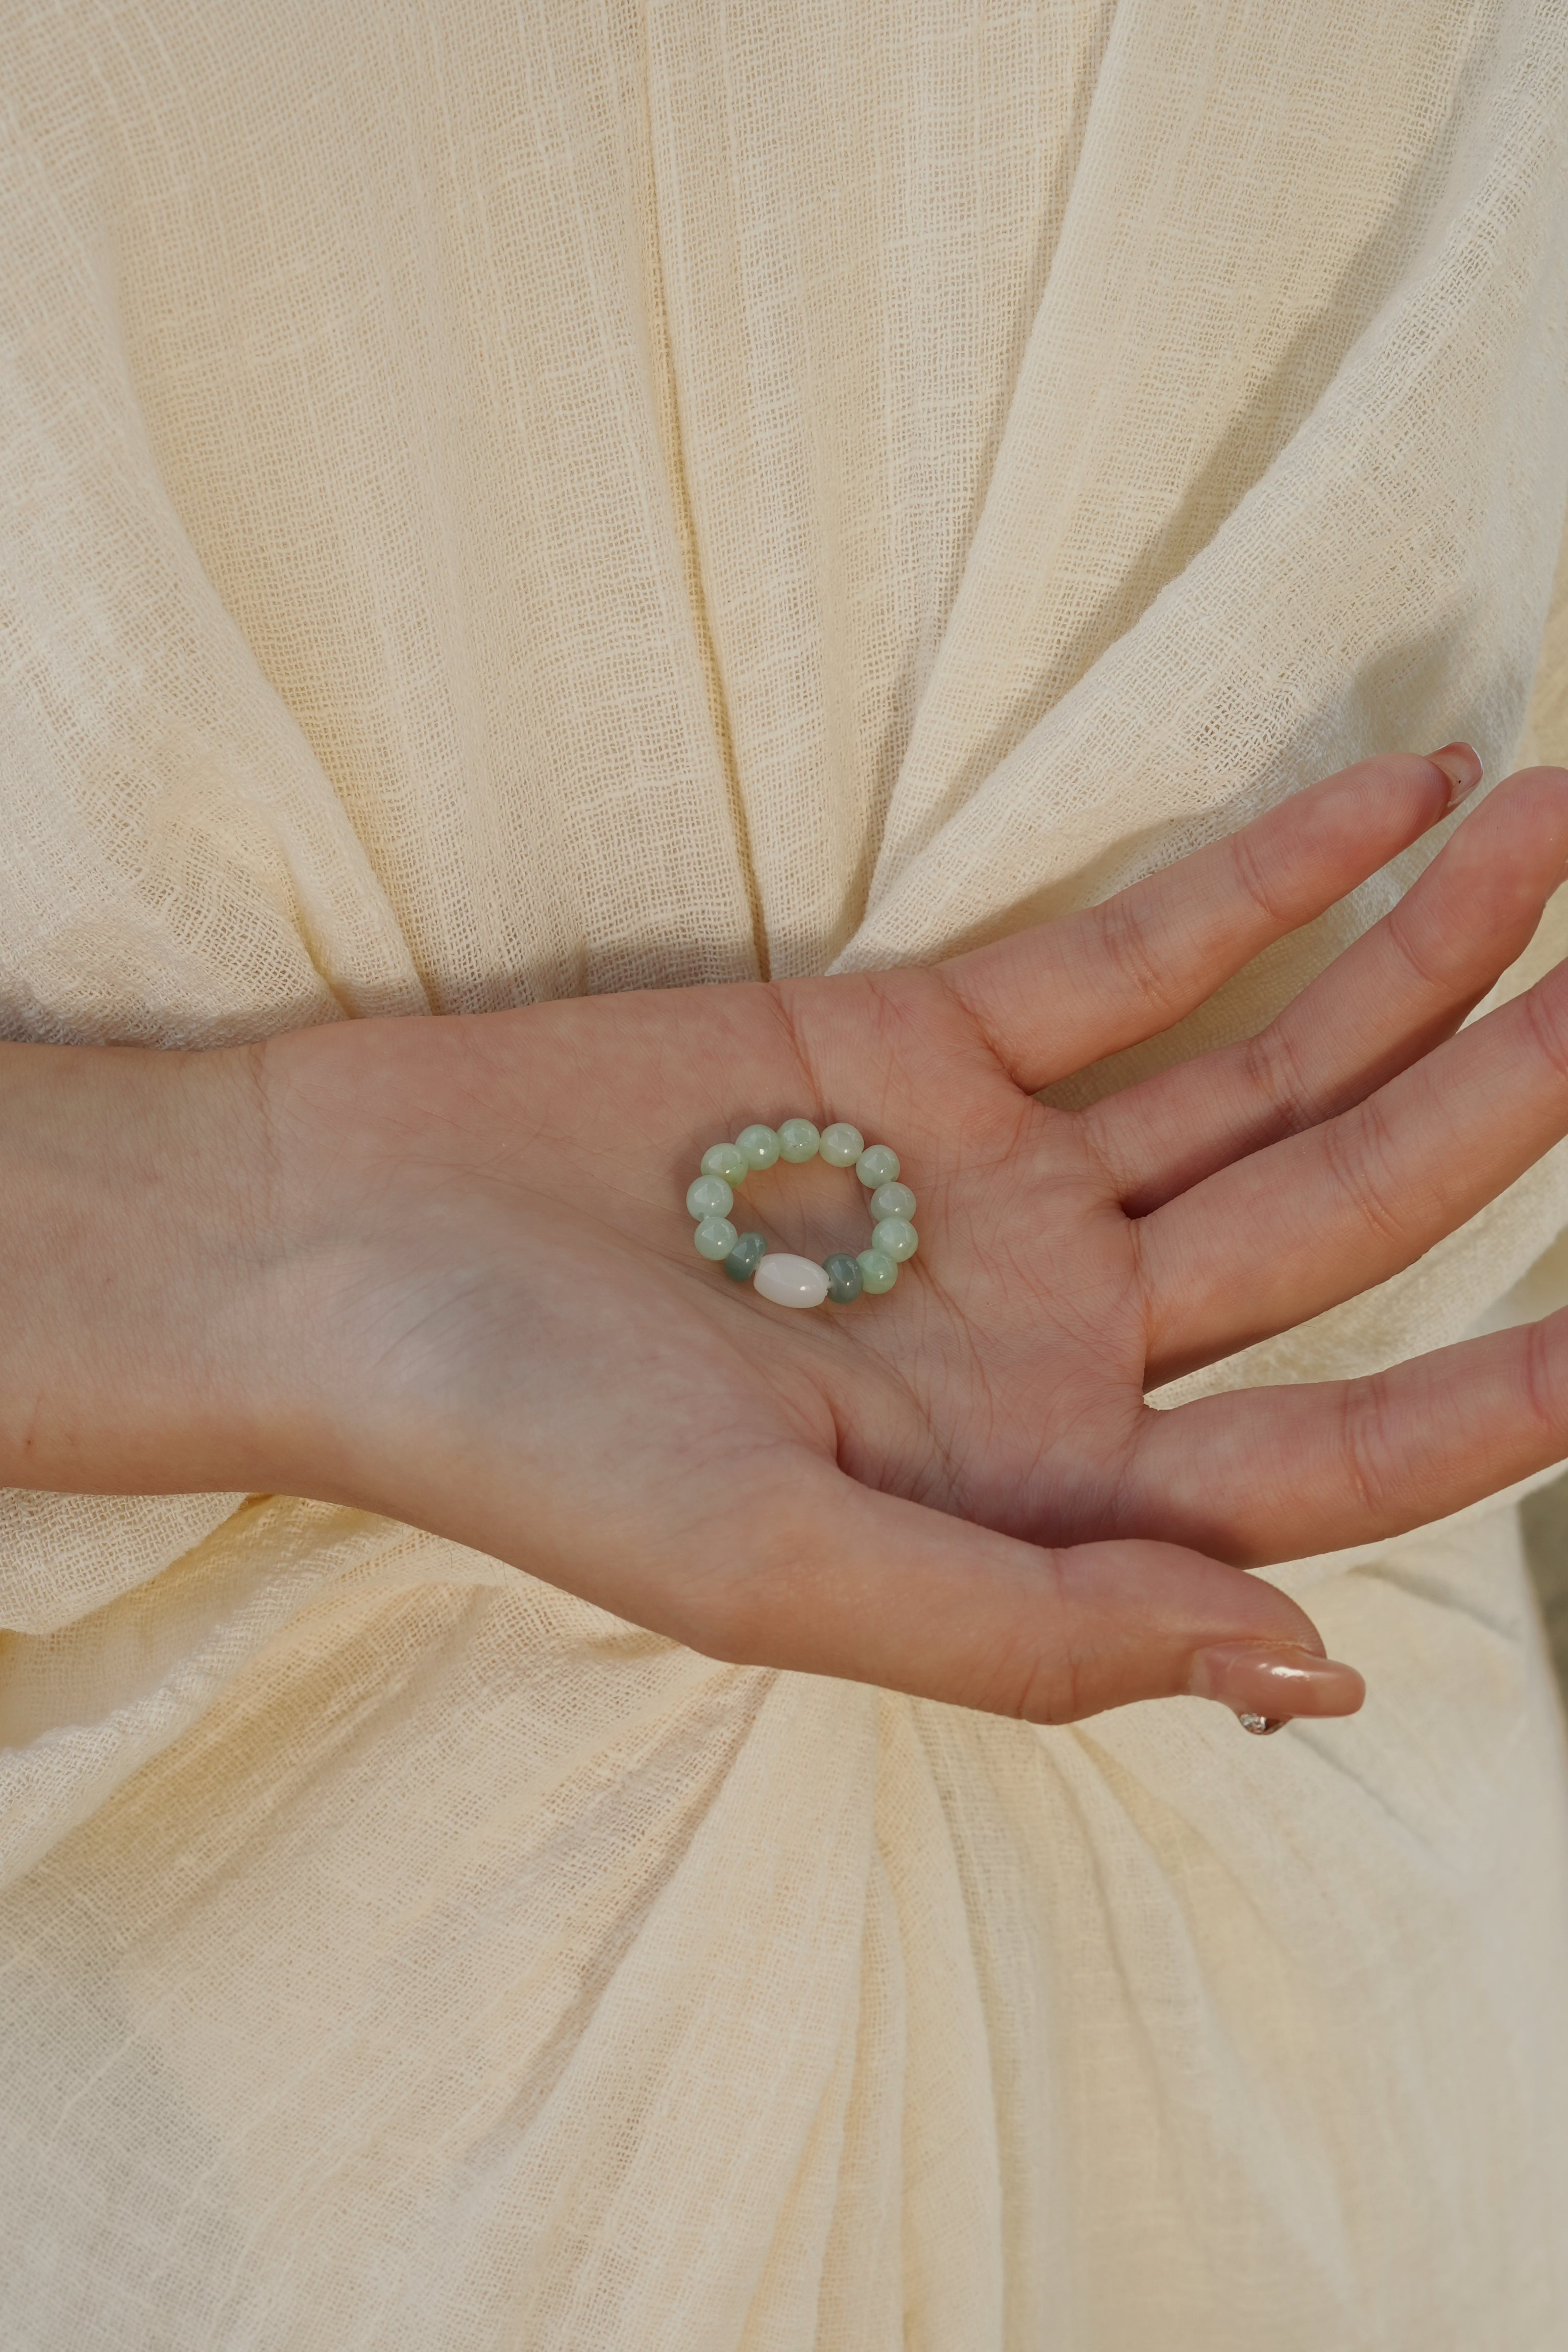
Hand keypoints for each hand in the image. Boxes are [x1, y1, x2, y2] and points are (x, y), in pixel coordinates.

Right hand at [9, 749, 1567, 1727]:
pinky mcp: (922, 1041)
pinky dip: (1257, 878)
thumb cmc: (519, 1439)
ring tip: (1549, 851)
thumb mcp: (770, 1575)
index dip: (1495, 1401)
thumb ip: (1035, 1632)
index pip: (1330, 1456)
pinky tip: (1393, 801)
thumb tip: (1304, 1671)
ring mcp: (1002, 1177)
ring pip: (1265, 1069)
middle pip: (1334, 1226)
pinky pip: (1131, 950)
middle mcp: (1054, 1336)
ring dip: (1417, 970)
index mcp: (1038, 1493)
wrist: (331, 1247)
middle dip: (1494, 1113)